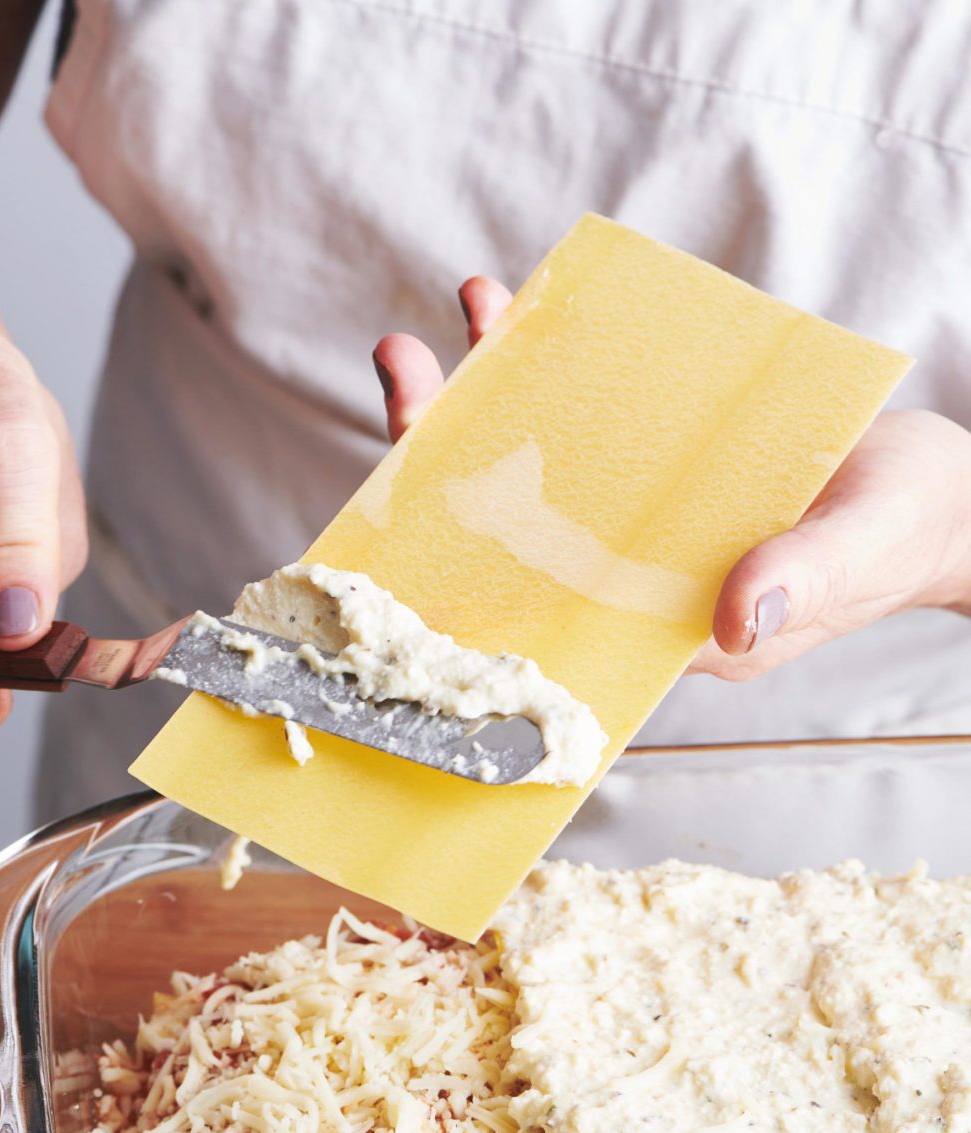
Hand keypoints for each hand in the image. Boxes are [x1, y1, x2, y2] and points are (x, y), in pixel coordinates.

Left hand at [372, 279, 970, 679]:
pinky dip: (547, 370)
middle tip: (409, 378)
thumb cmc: (905, 531)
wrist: (938, 497)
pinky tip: (524, 314)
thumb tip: (733, 616)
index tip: (407, 506)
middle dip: (447, 460)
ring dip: (487, 396)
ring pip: (537, 470)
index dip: (466, 565)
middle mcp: (632, 581)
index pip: (540, 610)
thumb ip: (804, 577)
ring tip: (474, 310)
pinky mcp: (655, 469)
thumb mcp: (861, 548)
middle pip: (512, 533)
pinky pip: (581, 426)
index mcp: (666, 630)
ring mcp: (638, 525)